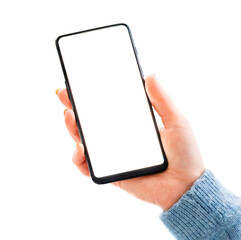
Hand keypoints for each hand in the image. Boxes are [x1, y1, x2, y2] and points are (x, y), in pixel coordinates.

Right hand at [56, 74, 204, 210]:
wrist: (185, 187)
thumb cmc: (185, 154)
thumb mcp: (175, 120)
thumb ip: (161, 99)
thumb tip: (150, 74)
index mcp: (132, 125)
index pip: (108, 108)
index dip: (93, 96)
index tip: (81, 82)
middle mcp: (120, 139)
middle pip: (92, 123)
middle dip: (75, 107)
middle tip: (64, 94)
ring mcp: (113, 155)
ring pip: (85, 141)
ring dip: (73, 128)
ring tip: (69, 115)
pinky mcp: (111, 173)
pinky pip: (87, 166)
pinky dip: (79, 158)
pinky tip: (80, 148)